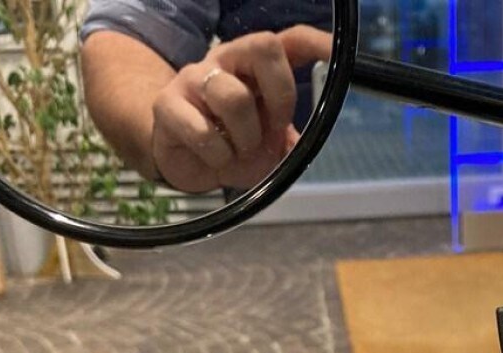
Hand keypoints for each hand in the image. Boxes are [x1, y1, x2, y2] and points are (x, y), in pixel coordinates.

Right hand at [150, 26, 331, 193]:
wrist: (185, 161)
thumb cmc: (231, 144)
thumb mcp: (270, 146)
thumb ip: (290, 141)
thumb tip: (302, 145)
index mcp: (255, 65)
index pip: (291, 40)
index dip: (317, 43)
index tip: (335, 54)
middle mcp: (226, 60)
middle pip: (263, 47)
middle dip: (280, 94)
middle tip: (274, 128)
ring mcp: (194, 78)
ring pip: (233, 96)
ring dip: (246, 137)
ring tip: (239, 151)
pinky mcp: (168, 104)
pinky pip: (202, 131)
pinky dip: (219, 156)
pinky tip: (216, 159)